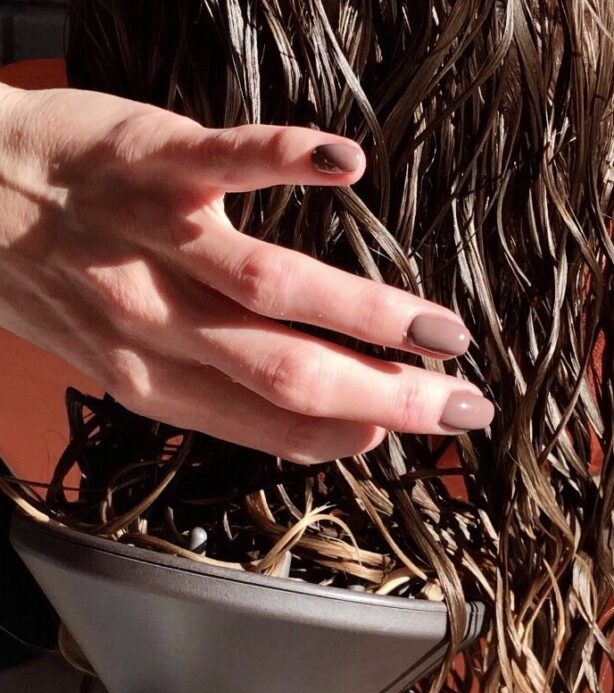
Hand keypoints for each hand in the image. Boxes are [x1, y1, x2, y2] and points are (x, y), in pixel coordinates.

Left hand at [0, 84, 493, 462]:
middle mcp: (156, 324)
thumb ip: (207, 390)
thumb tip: (314, 426)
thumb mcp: (118, 355)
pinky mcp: (149, 161)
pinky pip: (222, 162)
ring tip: (439, 332)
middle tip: (460, 408)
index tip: (408, 437)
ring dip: (367, 313)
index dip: (345, 434)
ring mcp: (154, 241)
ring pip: (271, 289)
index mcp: (151, 378)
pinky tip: (348, 166)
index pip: (266, 423)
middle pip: (285, 372)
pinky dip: (286, 160)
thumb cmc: (51, 277)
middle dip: (384, 398)